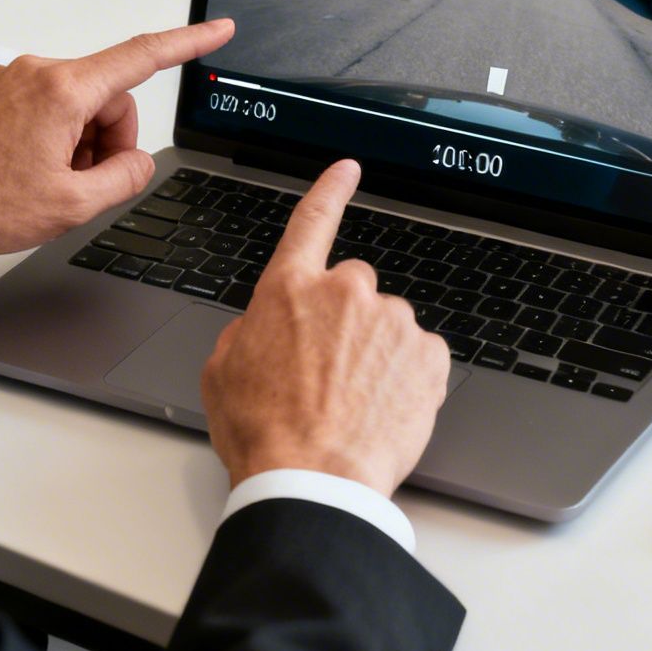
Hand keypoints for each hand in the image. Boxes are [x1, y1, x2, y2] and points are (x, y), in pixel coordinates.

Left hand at [0, 19, 233, 276]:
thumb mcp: (72, 205)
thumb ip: (124, 178)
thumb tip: (137, 163)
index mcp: (63, 91)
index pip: (143, 57)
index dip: (188, 43)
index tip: (217, 30)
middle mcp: (36, 72)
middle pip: (107, 97)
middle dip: (108, 141)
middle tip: (81, 185)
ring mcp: (8, 80)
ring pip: (73, 107)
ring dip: (74, 145)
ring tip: (42, 184)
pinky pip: (40, 109)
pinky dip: (45, 140)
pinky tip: (19, 174)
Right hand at [200, 160, 451, 496]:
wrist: (312, 480)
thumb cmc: (264, 433)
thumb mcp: (222, 373)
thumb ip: (247, 331)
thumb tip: (262, 329)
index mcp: (289, 290)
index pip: (311, 222)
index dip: (330, 190)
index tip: (347, 169)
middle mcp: (346, 293)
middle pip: (353, 288)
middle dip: (345, 323)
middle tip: (328, 375)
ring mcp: (392, 322)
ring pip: (388, 327)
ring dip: (377, 355)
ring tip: (352, 405)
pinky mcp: (429, 356)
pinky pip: (420, 357)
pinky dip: (407, 379)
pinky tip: (383, 410)